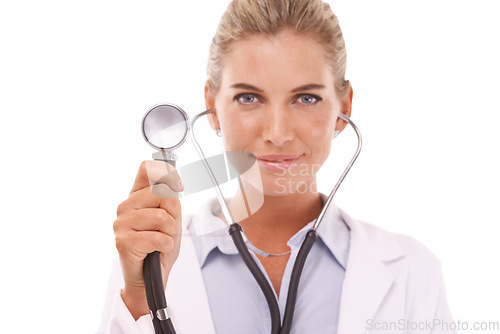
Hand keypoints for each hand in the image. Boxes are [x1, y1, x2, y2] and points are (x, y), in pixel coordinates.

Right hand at [113, 160, 183, 318]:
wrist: (150, 278)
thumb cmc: (160, 247)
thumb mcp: (172, 218)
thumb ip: (171, 198)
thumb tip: (173, 184)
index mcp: (136, 196)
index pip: (146, 168)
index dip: (166, 172)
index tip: (178, 186)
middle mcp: (125, 206)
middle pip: (162, 194)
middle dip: (174, 215)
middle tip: (167, 230)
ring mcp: (121, 223)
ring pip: (161, 216)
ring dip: (170, 233)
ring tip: (162, 242)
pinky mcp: (123, 241)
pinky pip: (158, 237)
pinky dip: (166, 246)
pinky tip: (158, 251)